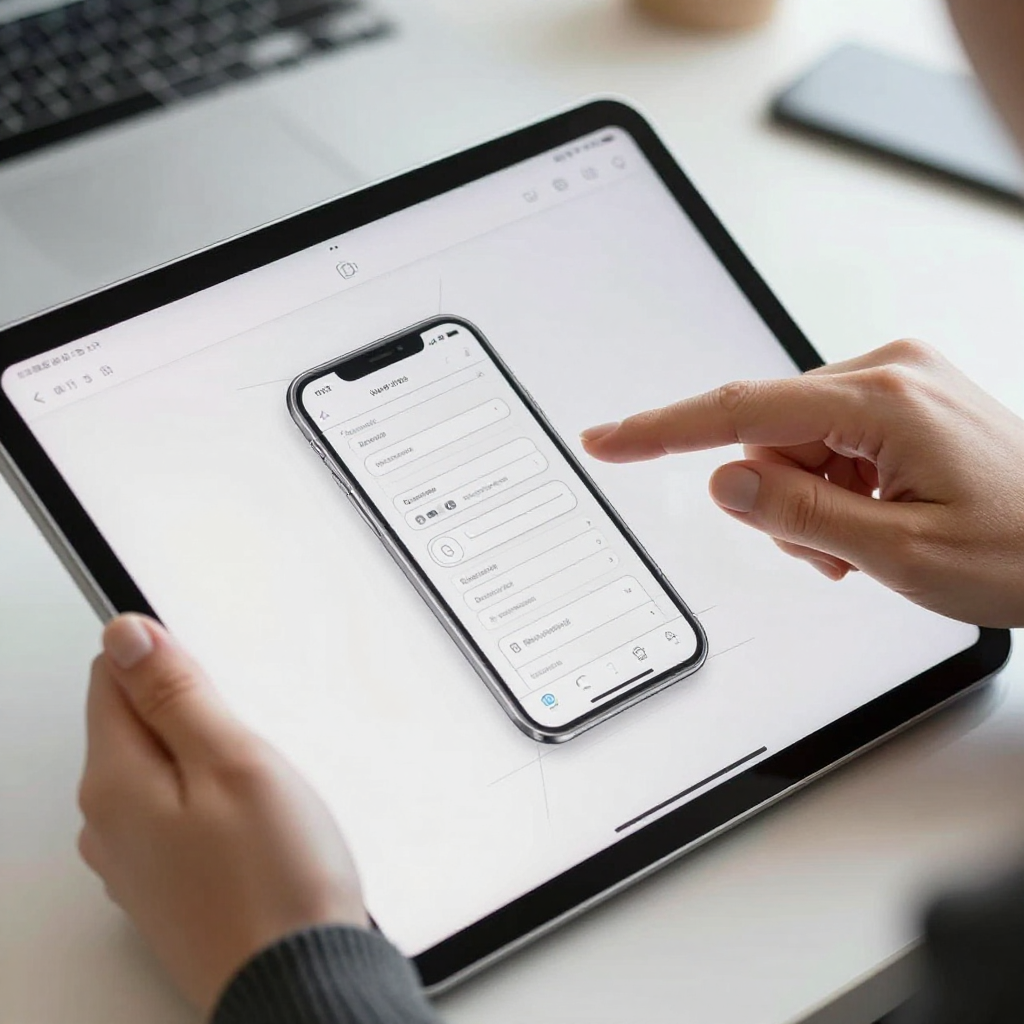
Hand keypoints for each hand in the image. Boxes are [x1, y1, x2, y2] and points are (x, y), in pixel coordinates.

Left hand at [78, 614, 367, 1012]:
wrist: (298, 983)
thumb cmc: (274, 880)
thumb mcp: (232, 761)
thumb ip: (174, 695)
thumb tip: (126, 636)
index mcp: (114, 783)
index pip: (109, 678)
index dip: (167, 662)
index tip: (215, 682)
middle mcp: (107, 824)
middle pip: (136, 724)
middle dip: (194, 714)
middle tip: (251, 743)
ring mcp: (135, 860)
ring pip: (163, 771)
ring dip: (209, 760)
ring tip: (263, 788)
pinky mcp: (167, 884)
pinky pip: (179, 815)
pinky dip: (213, 803)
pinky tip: (257, 826)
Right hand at [581, 340, 1023, 627]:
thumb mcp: (901, 552)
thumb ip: (800, 515)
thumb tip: (722, 481)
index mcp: (884, 398)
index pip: (740, 412)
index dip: (662, 431)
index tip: (608, 438)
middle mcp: (885, 371)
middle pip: (766, 436)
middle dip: (781, 500)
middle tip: (836, 550)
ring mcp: (894, 382)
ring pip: (792, 446)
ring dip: (809, 502)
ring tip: (867, 537)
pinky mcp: (898, 399)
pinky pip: (825, 443)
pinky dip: (832, 488)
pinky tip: (875, 514)